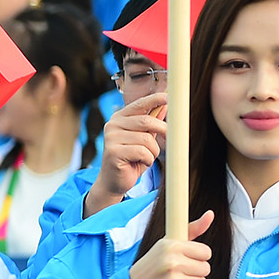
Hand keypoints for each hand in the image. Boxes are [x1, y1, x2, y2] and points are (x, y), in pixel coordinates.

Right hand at [87, 92, 165, 215]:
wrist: (114, 181)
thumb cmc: (131, 159)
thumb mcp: (144, 139)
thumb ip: (151, 123)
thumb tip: (165, 106)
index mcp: (119, 118)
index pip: (139, 104)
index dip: (154, 99)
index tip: (168, 97)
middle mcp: (112, 125)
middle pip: (146, 121)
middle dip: (163, 130)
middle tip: (168, 139)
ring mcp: (110, 138)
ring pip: (146, 139)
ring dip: (153, 151)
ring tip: (146, 157)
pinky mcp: (113, 152)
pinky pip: (142, 152)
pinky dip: (147, 159)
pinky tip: (139, 162)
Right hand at [129, 210, 213, 278]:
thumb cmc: (155, 263)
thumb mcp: (168, 243)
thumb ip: (192, 228)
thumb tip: (211, 214)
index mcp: (171, 246)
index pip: (206, 252)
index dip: (197, 257)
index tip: (184, 259)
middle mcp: (172, 262)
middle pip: (206, 268)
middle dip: (195, 271)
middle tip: (178, 272)